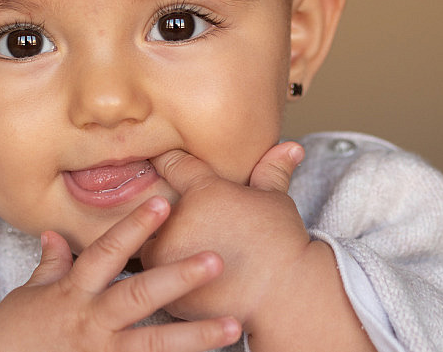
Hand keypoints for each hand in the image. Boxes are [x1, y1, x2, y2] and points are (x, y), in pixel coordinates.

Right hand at [0, 196, 241, 351]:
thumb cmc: (13, 336)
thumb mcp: (28, 296)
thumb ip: (49, 266)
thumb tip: (54, 234)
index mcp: (73, 293)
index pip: (106, 253)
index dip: (133, 227)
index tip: (163, 202)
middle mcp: (92, 322)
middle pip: (139, 295)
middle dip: (178, 277)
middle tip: (217, 260)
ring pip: (153, 343)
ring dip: (195, 335)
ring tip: (234, 325)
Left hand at [142, 144, 375, 351]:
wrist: (283, 296)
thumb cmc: (281, 243)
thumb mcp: (276, 200)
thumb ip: (272, 170)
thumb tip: (292, 146)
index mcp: (201, 191)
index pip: (173, 164)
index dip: (166, 160)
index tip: (157, 156)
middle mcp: (177, 218)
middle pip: (157, 209)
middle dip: (165, 213)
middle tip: (182, 222)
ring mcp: (168, 254)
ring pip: (150, 244)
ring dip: (162, 247)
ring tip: (185, 254)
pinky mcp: (165, 287)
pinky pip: (157, 278)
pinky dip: (168, 279)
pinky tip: (191, 282)